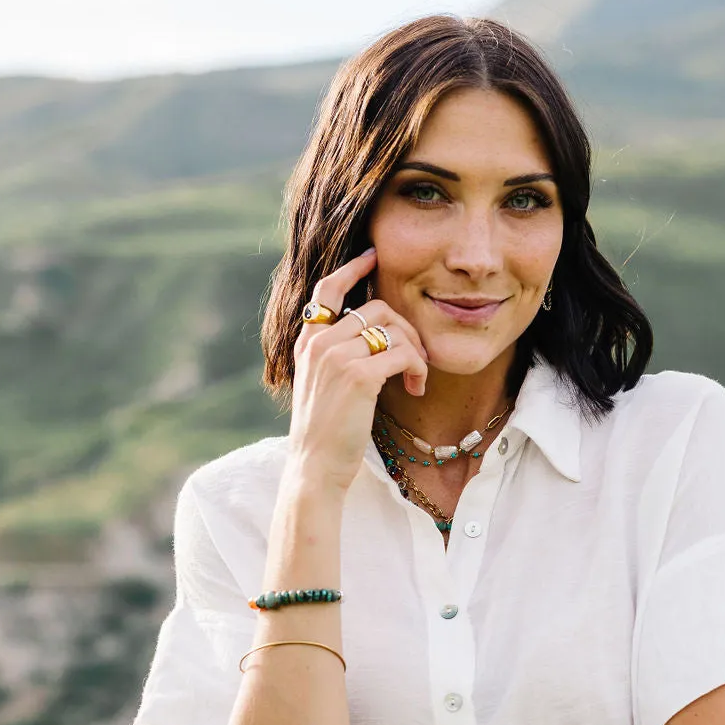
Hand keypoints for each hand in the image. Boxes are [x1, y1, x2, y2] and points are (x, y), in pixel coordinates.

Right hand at [288, 248, 428, 492]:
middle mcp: (319, 344)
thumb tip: (371, 336)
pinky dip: (417, 368)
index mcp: (307, 344)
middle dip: (406, 329)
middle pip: (375, 308)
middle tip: (417, 357)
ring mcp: (336, 357)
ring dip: (415, 351)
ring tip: (416, 378)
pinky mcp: (357, 376)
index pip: (327, 291)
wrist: (315, 467)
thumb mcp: (320, 386)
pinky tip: (416, 388)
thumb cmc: (325, 434)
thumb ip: (333, 356)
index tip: (373, 257)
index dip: (352, 269)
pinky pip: (402, 354)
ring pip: (392, 328)